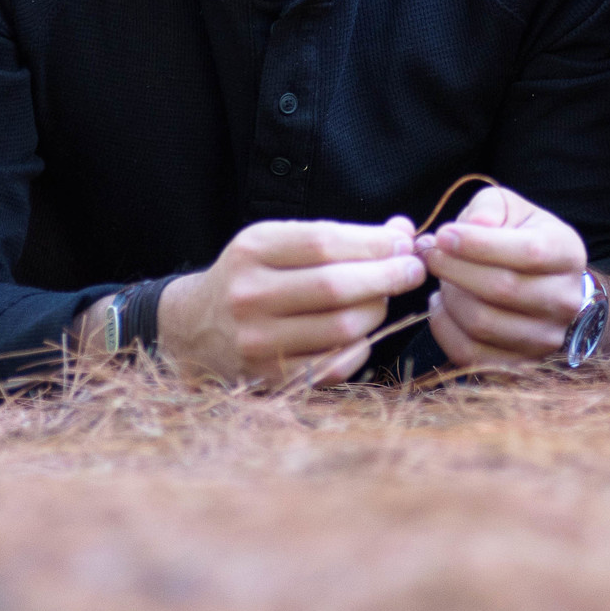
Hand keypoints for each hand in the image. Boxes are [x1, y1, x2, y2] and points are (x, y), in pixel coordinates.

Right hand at [155, 217, 427, 384]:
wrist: (195, 327)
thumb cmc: (253, 276)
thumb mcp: (281, 242)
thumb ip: (340, 236)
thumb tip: (402, 232)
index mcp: (253, 250)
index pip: (325, 243)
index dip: (374, 244)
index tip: (405, 244)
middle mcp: (250, 295)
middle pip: (337, 287)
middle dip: (387, 277)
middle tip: (414, 271)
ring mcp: (258, 341)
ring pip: (342, 329)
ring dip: (377, 312)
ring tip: (382, 300)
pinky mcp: (269, 378)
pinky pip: (334, 366)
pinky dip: (360, 349)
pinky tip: (363, 334)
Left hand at [417, 184, 590, 367]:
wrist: (545, 286)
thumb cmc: (521, 238)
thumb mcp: (510, 209)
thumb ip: (490, 207)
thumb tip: (475, 224)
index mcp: (567, 253)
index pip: (528, 252)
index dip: (479, 244)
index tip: (443, 235)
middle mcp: (565, 300)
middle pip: (503, 290)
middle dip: (455, 270)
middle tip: (431, 255)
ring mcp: (546, 338)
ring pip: (483, 324)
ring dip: (449, 298)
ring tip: (441, 279)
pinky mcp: (521, 364)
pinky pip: (471, 354)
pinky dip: (445, 328)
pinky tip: (442, 305)